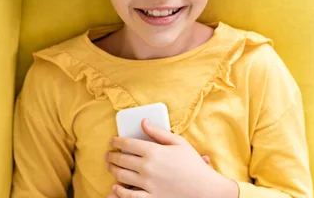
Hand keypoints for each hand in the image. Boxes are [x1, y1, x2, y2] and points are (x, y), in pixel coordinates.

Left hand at [105, 119, 238, 197]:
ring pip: (121, 176)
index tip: (113, 141)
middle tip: (109, 155)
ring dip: (112, 170)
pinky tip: (116, 186)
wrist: (204, 189)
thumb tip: (143, 122)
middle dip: (112, 156)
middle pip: (121, 160)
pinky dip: (119, 190)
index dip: (117, 141)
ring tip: (111, 167)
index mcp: (154, 151)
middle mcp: (147, 167)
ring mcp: (147, 184)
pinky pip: (128, 195)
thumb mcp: (179, 143)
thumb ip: (159, 132)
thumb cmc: (193, 164)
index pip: (128, 144)